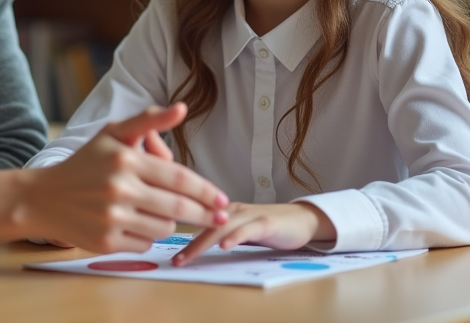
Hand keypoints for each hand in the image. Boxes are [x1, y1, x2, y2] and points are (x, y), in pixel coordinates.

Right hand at [20, 105, 228, 253]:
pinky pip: (145, 244)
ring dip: (170, 222)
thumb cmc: (85, 163)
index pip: (179, 178)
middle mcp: (120, 189)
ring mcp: (112, 218)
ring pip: (164, 227)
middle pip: (178, 207)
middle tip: (219, 217)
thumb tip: (182, 108)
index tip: (223, 200)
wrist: (44, 198)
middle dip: (204, 213)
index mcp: (126, 160)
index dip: (206, 191)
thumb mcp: (113, 133)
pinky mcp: (106, 242)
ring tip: (158, 211)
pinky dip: (147, 236)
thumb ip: (148, 120)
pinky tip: (135, 224)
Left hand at [172, 202, 336, 265]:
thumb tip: (195, 249)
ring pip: (221, 227)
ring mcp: (249, 215)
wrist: (302, 220)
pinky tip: (225, 247)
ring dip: (203, 243)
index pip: (197, 220)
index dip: (180, 232)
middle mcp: (233, 210)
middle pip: (204, 224)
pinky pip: (247, 230)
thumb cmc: (268, 226)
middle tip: (175, 261)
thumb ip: (220, 235)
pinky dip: (235, 237)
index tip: (168, 250)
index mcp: (224, 211)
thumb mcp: (240, 230)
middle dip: (188, 244)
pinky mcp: (266, 223)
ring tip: (189, 257)